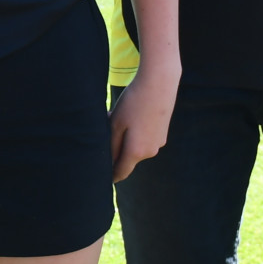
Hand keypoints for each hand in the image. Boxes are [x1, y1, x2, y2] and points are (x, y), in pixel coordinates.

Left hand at [111, 64, 178, 181]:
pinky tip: (130, 118)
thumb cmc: (133, 103)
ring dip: (125, 141)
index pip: (121, 172)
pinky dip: (135, 134)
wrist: (159, 84)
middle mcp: (150, 152)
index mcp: (137, 152)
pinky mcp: (162, 134)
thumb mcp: (116, 123)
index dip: (111, 176)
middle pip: (128, 159)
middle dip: (115, 154)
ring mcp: (158, 143)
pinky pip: (144, 140)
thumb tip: (109, 161)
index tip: (100, 179)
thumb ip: (112, 145)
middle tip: (102, 143)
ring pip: (136, 148)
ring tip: (115, 122)